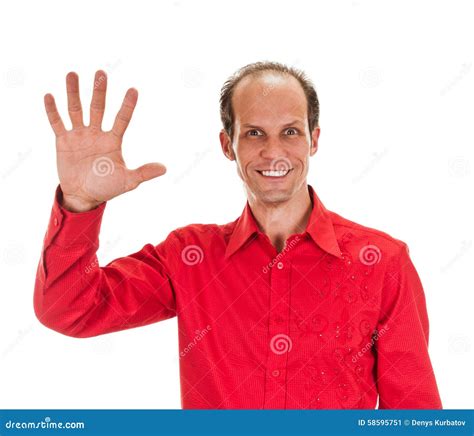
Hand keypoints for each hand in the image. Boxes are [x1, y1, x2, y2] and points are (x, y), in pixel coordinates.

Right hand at [44, 70, 166, 211]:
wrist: (84, 196)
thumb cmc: (107, 187)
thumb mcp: (127, 181)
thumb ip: (143, 173)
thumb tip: (164, 168)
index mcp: (113, 140)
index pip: (122, 119)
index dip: (127, 105)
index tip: (134, 90)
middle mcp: (96, 133)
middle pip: (98, 108)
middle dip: (99, 91)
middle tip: (101, 72)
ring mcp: (79, 135)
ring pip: (76, 109)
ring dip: (74, 93)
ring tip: (72, 73)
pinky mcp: (63, 141)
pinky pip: (57, 123)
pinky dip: (53, 110)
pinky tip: (49, 96)